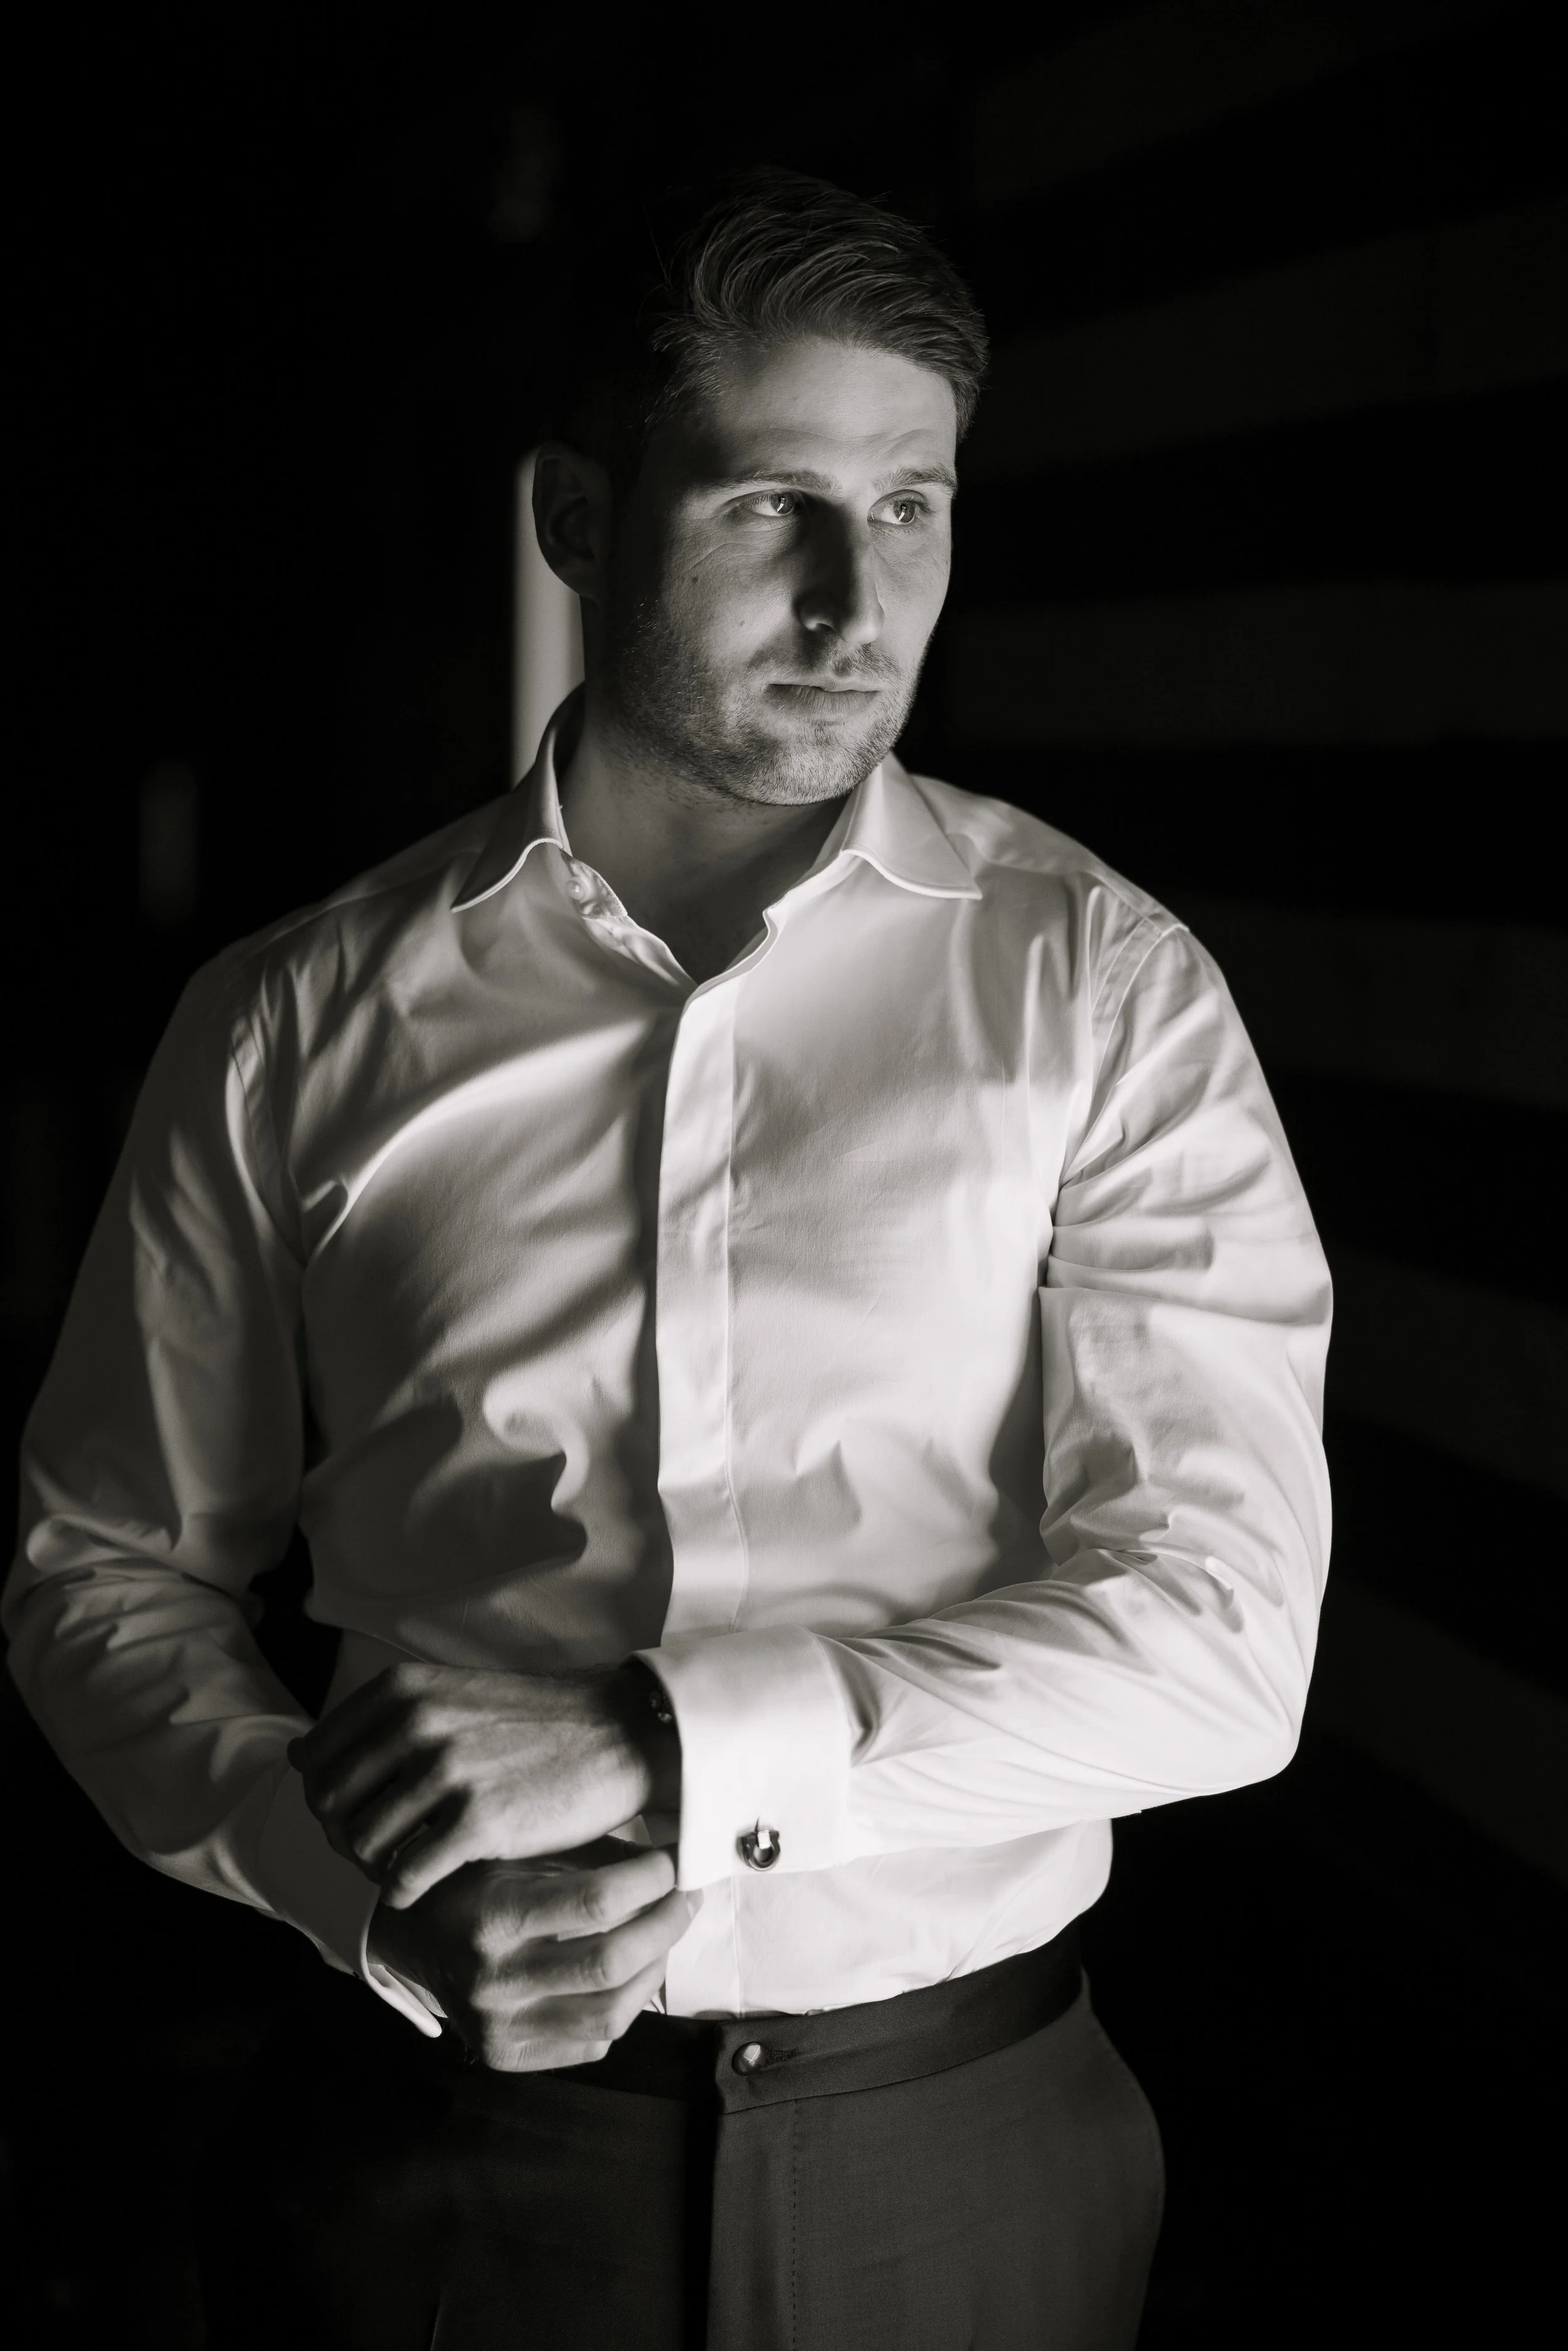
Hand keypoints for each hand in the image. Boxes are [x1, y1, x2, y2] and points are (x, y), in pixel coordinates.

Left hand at [289, 1662, 680, 1908]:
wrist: (618, 1733)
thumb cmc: (531, 1723)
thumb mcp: (449, 1697)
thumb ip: (375, 1723)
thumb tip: (294, 1755)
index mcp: (403, 1689)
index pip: (314, 1758)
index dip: (326, 1796)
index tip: (359, 1813)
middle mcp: (416, 1724)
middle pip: (329, 1806)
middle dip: (344, 1836)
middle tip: (381, 1850)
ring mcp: (447, 1773)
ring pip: (361, 1845)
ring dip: (375, 1868)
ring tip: (408, 1866)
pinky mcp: (479, 1823)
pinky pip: (404, 1878)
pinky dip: (405, 1892)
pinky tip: (430, 1885)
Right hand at [369, 1843, 700, 2070]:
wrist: (414, 1938)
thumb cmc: (477, 1880)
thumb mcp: (519, 1850)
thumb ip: (589, 1856)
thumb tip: (668, 1859)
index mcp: (491, 1916)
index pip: (596, 1901)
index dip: (651, 1878)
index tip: (676, 1860)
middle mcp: (493, 1979)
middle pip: (611, 1962)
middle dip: (667, 1923)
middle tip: (688, 1896)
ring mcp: (500, 2027)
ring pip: (612, 2012)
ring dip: (656, 1968)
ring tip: (666, 1935)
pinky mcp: (509, 2057)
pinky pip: (593, 2043)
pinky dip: (625, 2006)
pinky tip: (630, 1972)